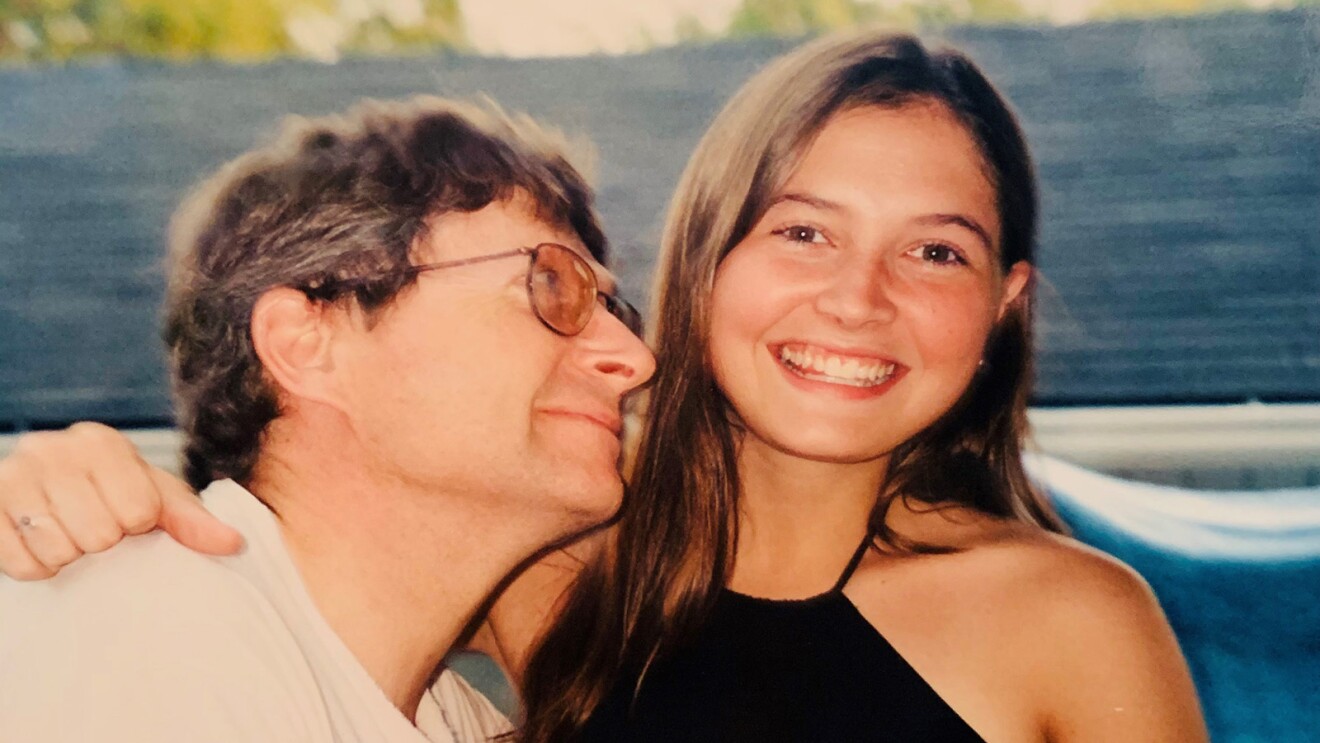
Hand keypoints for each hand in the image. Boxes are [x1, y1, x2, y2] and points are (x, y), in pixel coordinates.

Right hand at [0, 422, 242, 578]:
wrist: (47, 496)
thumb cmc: (114, 497)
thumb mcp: (157, 500)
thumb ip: (193, 521)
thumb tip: (234, 544)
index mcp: (100, 442)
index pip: (139, 510)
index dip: (138, 526)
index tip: (128, 517)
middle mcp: (51, 449)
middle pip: (98, 534)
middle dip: (102, 542)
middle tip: (94, 528)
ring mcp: (12, 476)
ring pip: (59, 549)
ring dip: (69, 555)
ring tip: (69, 534)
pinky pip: (22, 564)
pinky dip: (37, 567)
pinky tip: (42, 546)